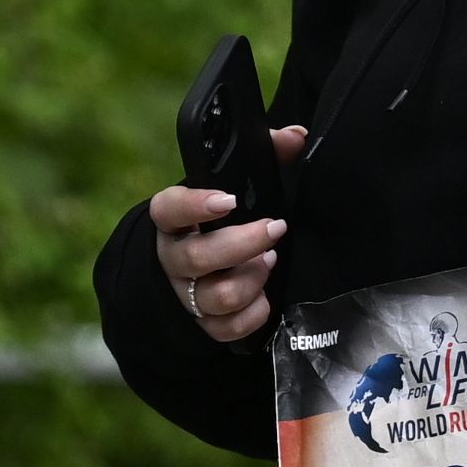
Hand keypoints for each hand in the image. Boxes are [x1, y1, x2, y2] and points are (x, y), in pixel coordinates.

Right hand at [148, 124, 310, 344]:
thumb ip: (267, 154)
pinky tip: (266, 294)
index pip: (169, 209)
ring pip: (216, 296)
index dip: (194, 204)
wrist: (202, 265)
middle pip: (197, 258)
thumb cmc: (224, 219)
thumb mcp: (236, 185)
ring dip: (252, 279)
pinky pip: (228, 328)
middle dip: (243, 244)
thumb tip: (297, 137)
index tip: (228, 199)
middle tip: (273, 229)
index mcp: (174, 219)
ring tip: (270, 260)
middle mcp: (173, 258)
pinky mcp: (204, 323)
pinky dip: (254, 313)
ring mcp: (186, 294)